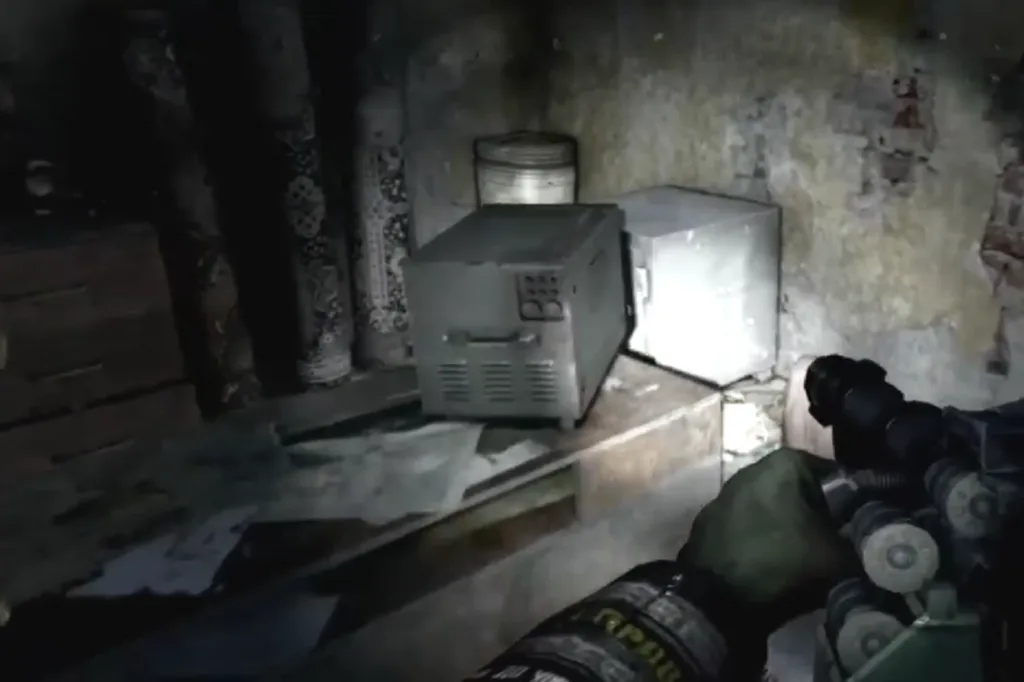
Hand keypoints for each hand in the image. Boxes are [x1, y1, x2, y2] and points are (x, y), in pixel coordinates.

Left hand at [678, 447, 859, 636]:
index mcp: (787, 462)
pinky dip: (771, 541)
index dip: (863, 508)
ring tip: (816, 563)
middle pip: (811, 495)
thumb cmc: (782, 565)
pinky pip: (756, 527)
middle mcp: (754, 468)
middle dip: (829, 520)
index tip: (875, 535)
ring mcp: (728, 494)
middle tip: (850, 551)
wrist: (713, 601)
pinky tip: (780, 566)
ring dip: (799, 532)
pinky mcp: (713, 521)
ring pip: (783, 511)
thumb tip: (886, 549)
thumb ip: (869, 546)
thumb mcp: (841, 558)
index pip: (844, 479)